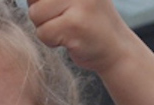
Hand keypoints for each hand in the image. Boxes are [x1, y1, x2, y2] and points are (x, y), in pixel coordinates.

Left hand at [25, 0, 140, 73]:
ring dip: (45, 27)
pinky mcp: (75, 24)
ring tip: (67, 29)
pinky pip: (43, 32)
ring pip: (35, 14)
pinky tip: (70, 39)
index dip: (38, 1)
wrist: (118, 49)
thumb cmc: (88, 22)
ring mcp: (79, 2)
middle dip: (41, 13)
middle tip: (63, 19)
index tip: (56, 10)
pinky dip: (51, 41)